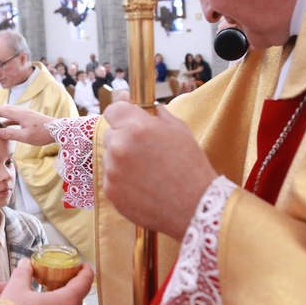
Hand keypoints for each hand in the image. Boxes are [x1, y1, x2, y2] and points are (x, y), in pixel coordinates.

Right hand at [0, 105, 55, 145]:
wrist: (58, 130)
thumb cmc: (42, 134)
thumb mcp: (25, 137)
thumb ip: (10, 134)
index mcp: (20, 115)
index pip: (1, 110)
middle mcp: (22, 112)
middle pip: (5, 109)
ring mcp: (27, 115)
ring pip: (10, 112)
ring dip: (1, 114)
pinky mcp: (30, 118)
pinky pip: (15, 117)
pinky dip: (8, 119)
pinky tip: (5, 124)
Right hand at [1, 258, 93, 304]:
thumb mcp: (15, 289)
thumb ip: (23, 273)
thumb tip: (25, 264)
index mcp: (66, 302)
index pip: (84, 282)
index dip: (85, 271)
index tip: (82, 266)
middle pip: (77, 298)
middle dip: (70, 287)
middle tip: (58, 278)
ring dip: (62, 304)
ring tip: (46, 297)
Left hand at [102, 102, 217, 240]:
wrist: (195, 206)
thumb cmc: (190, 165)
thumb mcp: (178, 130)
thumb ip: (153, 113)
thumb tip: (129, 98)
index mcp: (136, 127)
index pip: (112, 110)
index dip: (122, 114)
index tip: (128, 121)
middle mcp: (119, 147)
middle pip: (111, 134)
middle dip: (124, 139)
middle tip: (146, 151)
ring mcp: (112, 170)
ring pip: (110, 157)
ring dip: (122, 161)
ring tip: (148, 172)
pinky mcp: (110, 191)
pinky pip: (111, 178)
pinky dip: (122, 180)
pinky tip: (143, 186)